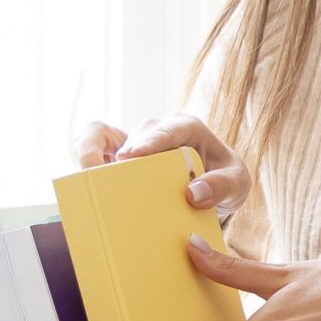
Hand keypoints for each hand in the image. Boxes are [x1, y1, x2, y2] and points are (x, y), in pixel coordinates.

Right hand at [73, 113, 248, 216]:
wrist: (214, 186)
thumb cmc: (225, 179)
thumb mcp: (238, 184)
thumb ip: (223, 186)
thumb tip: (194, 193)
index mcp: (187, 127)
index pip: (167, 130)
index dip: (147, 142)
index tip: (130, 156)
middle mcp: (156, 129)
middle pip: (132, 138)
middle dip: (120, 158)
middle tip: (107, 180)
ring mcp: (134, 139)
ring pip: (103, 136)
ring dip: (90, 153)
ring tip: (85, 177)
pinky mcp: (117, 152)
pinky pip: (92, 142)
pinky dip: (84, 154)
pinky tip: (82, 176)